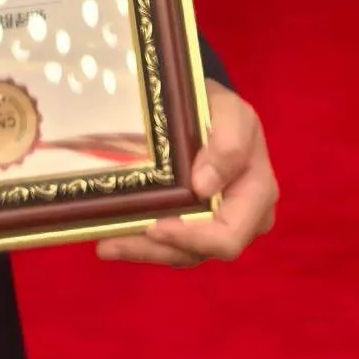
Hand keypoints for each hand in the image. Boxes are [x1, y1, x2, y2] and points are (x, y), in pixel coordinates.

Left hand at [97, 79, 277, 267]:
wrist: (204, 106)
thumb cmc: (220, 109)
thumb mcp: (232, 113)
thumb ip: (229, 144)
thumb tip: (204, 186)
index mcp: (255, 196)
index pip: (228, 236)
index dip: (192, 238)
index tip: (154, 228)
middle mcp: (239, 220)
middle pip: (197, 251)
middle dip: (155, 250)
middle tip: (111, 243)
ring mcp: (213, 225)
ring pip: (177, 252)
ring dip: (139, 250)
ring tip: (103, 244)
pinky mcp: (190, 223)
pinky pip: (166, 243)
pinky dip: (137, 242)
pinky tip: (107, 238)